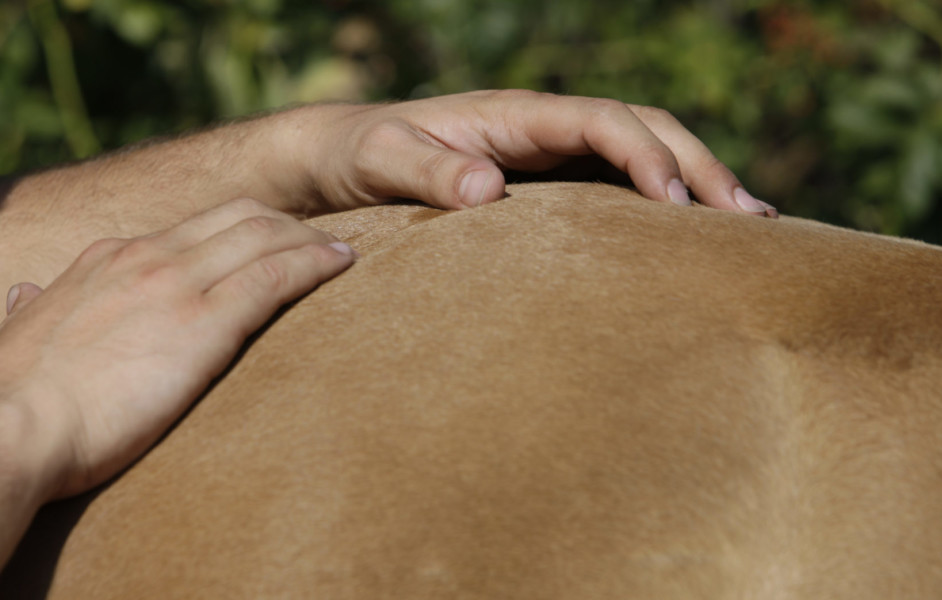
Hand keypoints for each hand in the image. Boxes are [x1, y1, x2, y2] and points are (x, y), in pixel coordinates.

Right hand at [0, 198, 355, 498]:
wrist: (2, 428)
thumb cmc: (7, 403)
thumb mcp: (14, 338)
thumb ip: (29, 313)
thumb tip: (25, 296)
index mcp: (106, 260)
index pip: (190, 227)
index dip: (237, 229)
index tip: (266, 241)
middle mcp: (145, 257)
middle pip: (238, 216)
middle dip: (286, 223)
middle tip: (321, 241)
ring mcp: (176, 284)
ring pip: (265, 236)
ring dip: (312, 239)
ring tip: (343, 253)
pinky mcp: (204, 323)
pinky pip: (276, 275)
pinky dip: (316, 264)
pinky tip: (344, 266)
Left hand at [295, 90, 774, 216]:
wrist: (334, 160)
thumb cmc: (356, 154)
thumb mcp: (381, 159)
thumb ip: (427, 170)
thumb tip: (488, 188)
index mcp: (514, 115)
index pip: (602, 120)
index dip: (646, 154)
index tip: (677, 205)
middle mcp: (542, 130)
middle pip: (642, 130)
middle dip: (698, 167)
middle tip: (750, 219)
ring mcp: (547, 157)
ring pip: (639, 158)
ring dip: (695, 186)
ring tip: (751, 229)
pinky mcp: (543, 188)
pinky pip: (613, 190)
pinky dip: (658, 209)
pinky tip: (689, 245)